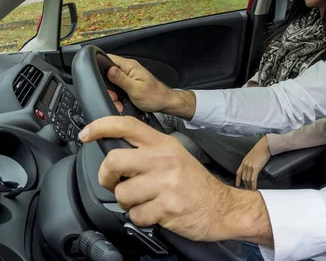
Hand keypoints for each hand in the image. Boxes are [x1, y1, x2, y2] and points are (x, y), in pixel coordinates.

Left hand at [78, 116, 272, 243]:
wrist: (221, 207)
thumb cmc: (195, 184)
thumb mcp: (176, 156)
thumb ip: (149, 151)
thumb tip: (115, 152)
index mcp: (164, 145)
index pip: (128, 125)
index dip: (101, 126)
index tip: (86, 134)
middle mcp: (164, 160)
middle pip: (113, 161)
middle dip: (106, 177)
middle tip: (114, 183)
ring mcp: (166, 183)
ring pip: (122, 194)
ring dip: (128, 203)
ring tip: (145, 201)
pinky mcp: (167, 207)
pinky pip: (135, 215)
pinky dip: (142, 218)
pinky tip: (156, 212)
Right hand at [106, 54, 171, 113]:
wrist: (164, 101)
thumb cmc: (154, 96)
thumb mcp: (135, 89)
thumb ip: (121, 79)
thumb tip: (109, 70)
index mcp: (130, 66)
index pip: (109, 58)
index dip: (100, 66)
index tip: (99, 78)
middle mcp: (129, 67)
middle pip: (108, 68)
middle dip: (105, 80)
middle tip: (112, 93)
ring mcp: (129, 73)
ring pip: (112, 76)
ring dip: (111, 86)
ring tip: (117, 96)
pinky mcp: (130, 79)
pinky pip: (117, 81)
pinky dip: (116, 89)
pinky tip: (119, 96)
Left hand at [236, 136, 271, 189]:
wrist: (264, 146)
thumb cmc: (260, 149)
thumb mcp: (252, 155)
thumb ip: (250, 161)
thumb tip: (252, 167)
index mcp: (244, 161)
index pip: (238, 172)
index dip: (238, 180)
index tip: (238, 185)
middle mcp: (245, 164)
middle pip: (243, 177)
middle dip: (245, 185)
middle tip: (247, 190)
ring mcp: (250, 167)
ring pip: (247, 179)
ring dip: (249, 186)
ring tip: (251, 190)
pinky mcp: (255, 168)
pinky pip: (253, 179)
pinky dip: (253, 185)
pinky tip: (254, 188)